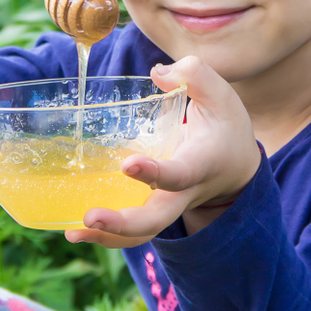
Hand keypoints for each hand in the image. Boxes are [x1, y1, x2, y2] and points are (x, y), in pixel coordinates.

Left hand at [65, 56, 261, 248]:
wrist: (237, 167)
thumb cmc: (225, 127)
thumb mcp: (221, 95)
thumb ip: (195, 75)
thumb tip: (158, 73)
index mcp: (202, 163)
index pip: (180, 174)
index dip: (155, 173)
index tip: (127, 165)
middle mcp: (184, 192)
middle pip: (156, 219)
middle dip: (123, 224)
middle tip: (89, 217)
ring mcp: (169, 206)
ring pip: (142, 233)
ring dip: (108, 237)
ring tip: (73, 233)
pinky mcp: (153, 209)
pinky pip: (132, 231)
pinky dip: (105, 235)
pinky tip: (74, 231)